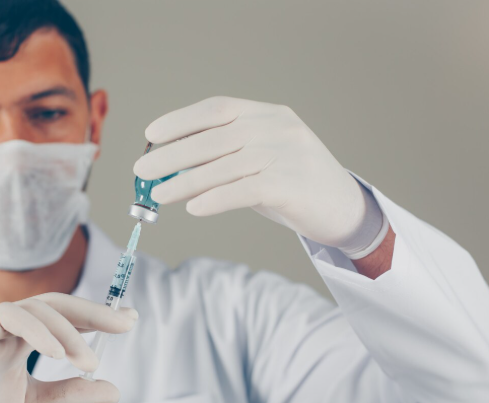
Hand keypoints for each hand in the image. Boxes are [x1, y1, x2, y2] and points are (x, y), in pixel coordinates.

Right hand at [0, 293, 136, 402]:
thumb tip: (113, 389)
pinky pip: (10, 316)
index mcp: (22, 339)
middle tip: (126, 323)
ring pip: (38, 307)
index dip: (96, 317)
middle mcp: (8, 327)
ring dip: (70, 331)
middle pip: (57, 304)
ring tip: (89, 363)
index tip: (128, 322)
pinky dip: (39, 331)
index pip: (64, 317)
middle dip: (94, 312)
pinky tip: (60, 354)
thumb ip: (69, 394)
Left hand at [134, 96, 384, 254]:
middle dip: (173, 153)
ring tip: (159, 195)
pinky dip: (215, 198)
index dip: (181, 120)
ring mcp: (289, 154)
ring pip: (226, 165)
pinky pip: (246, 189)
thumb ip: (224, 161)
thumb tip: (173, 172)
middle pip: (216, 137)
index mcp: (268, 114)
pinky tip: (194, 208)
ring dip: (186, 181)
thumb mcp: (260, 162)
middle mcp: (278, 128)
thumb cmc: (293, 185)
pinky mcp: (294, 184)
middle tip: (143, 169)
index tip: (152, 135)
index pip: (218, 108)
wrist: (345, 208)